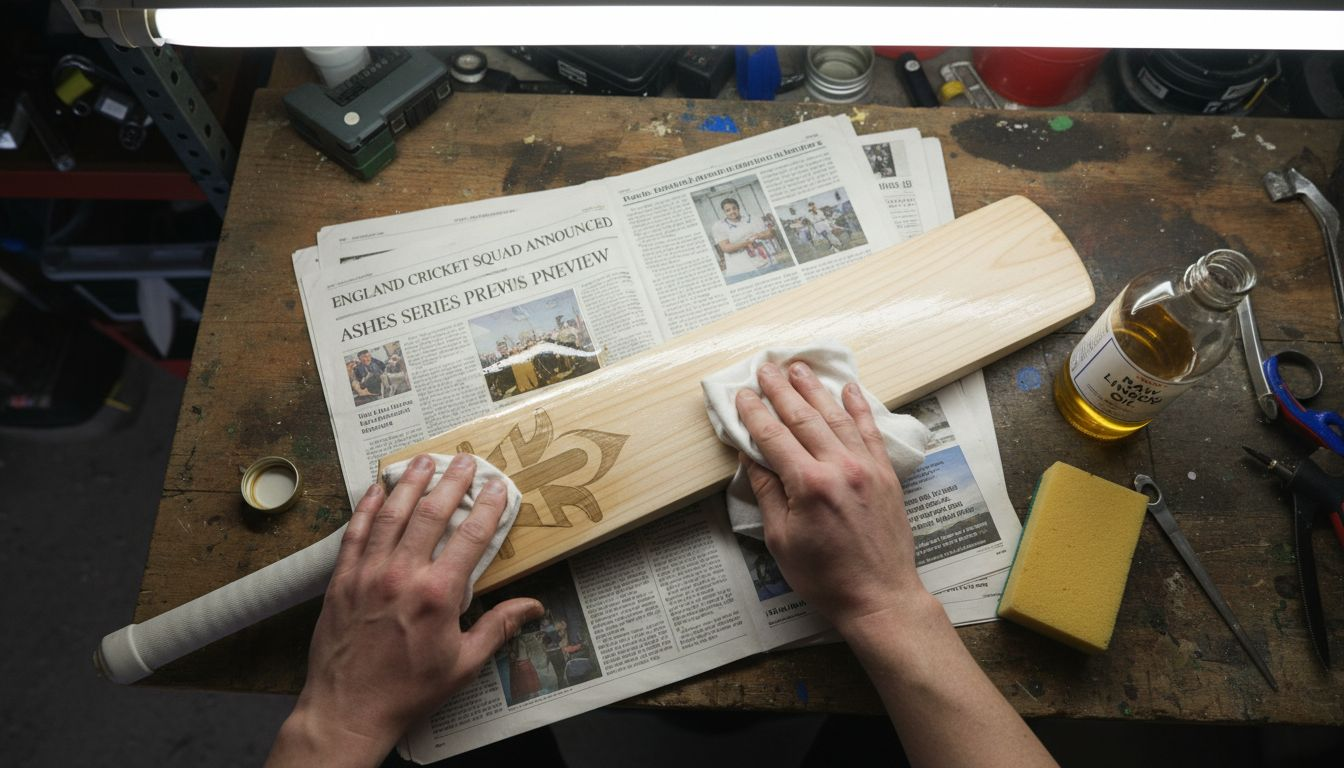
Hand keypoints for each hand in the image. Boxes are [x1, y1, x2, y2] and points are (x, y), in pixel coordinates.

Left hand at [267, 453, 542, 766]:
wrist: (348, 710)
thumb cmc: (408, 691)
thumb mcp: (464, 664)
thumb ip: (498, 627)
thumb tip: (534, 606)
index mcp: (438, 594)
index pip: (471, 536)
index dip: (487, 507)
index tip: (497, 486)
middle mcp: (402, 575)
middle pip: (430, 514)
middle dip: (450, 483)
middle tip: (464, 460)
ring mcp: (368, 574)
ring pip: (391, 515)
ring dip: (409, 484)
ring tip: (423, 460)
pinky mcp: (342, 580)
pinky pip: (355, 533)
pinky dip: (367, 508)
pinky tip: (377, 489)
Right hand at [735, 362, 927, 631]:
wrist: (880, 597)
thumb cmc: (825, 577)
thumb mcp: (782, 540)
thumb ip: (767, 493)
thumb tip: (752, 459)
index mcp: (808, 485)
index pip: (773, 437)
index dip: (754, 413)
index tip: (741, 394)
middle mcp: (839, 468)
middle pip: (804, 418)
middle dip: (781, 390)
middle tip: (764, 367)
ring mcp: (866, 468)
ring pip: (836, 416)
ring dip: (815, 389)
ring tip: (798, 367)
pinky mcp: (886, 474)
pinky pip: (870, 431)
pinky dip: (858, 407)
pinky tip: (849, 388)